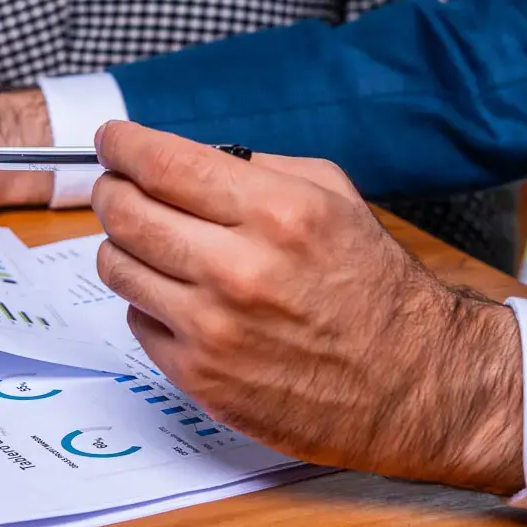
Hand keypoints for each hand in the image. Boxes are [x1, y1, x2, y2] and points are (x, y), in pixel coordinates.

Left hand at [90, 121, 524, 493]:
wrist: (413, 386)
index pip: (162, 164)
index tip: (112, 140)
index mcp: (277, 213)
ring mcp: (214, 329)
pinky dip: (151, 304)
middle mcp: (239, 269)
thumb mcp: (334, 198)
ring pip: (117, 266)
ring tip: (155, 246)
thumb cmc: (373, 289)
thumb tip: (177, 157)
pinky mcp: (201, 378)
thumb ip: (256, 169)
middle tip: (119, 187)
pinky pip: (137, 321)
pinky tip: (185, 300)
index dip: (123, 145)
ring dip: (125, 247)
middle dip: (113, 190)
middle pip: (125, 212)